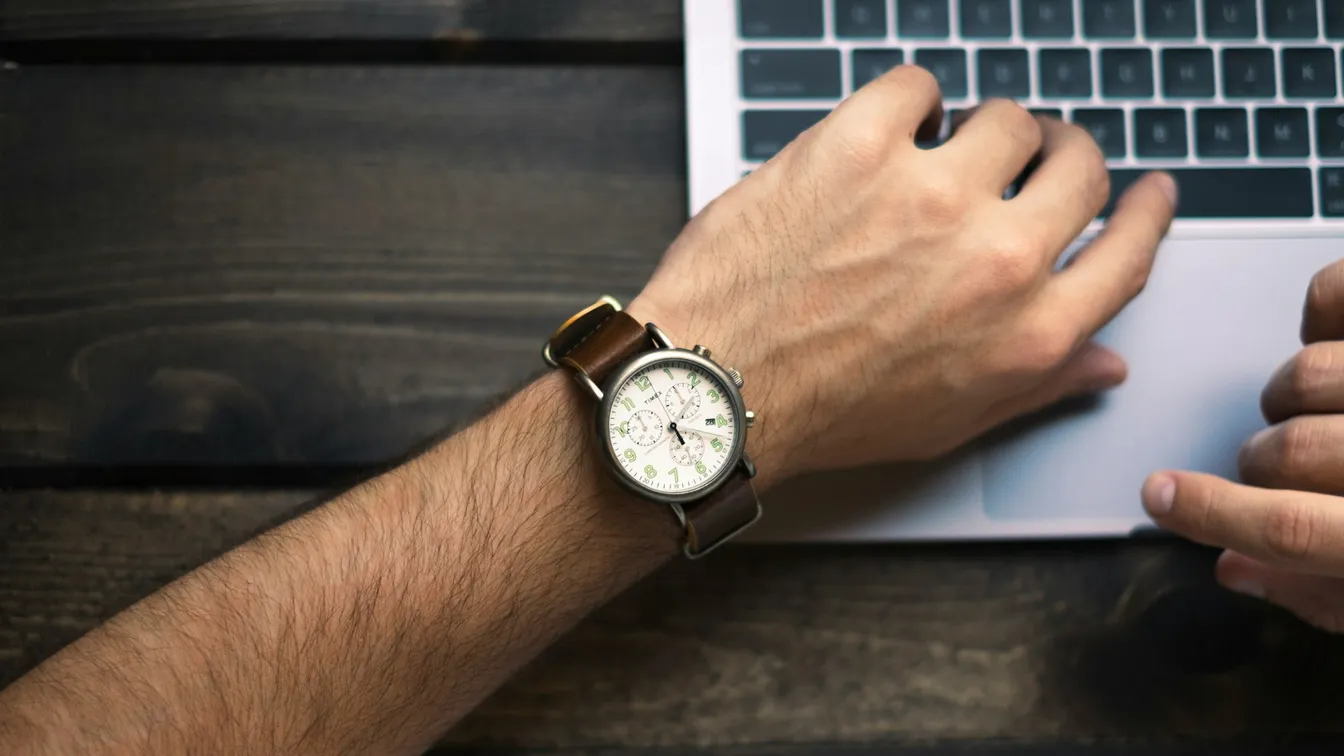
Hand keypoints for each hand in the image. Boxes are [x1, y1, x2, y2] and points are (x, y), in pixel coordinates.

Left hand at [629, 66, 1176, 483]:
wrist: (716, 390)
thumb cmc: (822, 413)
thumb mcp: (949, 422)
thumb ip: (1038, 385)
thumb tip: (1103, 360)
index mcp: (1029, 331)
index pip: (1129, 251)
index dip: (1146, 212)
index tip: (1146, 191)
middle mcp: (995, 259)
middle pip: (1080, 167)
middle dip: (1064, 156)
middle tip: (1035, 157)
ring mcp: (929, 194)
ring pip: (1006, 118)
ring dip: (982, 131)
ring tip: (944, 152)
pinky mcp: (858, 148)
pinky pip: (916, 86)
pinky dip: (908, 102)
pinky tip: (888, 130)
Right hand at [1142, 259, 1343, 631]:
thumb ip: (1320, 593)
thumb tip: (1234, 569)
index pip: (1289, 533)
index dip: (1213, 516)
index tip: (1158, 496)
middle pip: (1287, 452)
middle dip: (1261, 463)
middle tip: (1267, 465)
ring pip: (1310, 376)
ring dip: (1291, 394)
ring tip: (1313, 409)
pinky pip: (1340, 296)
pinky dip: (1324, 305)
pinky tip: (1327, 333)